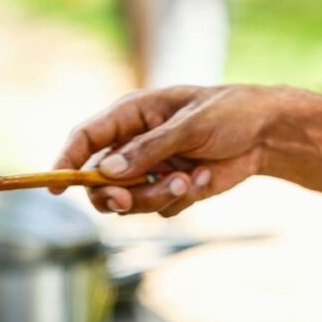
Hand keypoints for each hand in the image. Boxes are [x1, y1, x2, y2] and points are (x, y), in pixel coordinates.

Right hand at [53, 85, 281, 216]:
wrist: (266, 134)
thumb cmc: (229, 113)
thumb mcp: (189, 125)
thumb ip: (148, 148)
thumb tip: (108, 172)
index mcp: (132, 115)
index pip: (86, 138)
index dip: (66, 160)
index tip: (55, 184)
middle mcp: (136, 144)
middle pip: (100, 181)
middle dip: (113, 195)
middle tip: (128, 201)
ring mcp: (153, 169)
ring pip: (131, 201)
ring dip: (156, 198)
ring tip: (188, 181)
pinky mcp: (172, 189)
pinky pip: (160, 209)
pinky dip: (181, 200)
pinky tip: (204, 178)